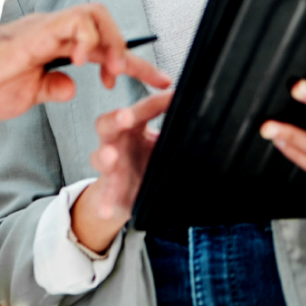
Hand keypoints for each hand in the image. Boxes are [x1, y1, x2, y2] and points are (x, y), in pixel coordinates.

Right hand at [0, 4, 171, 120]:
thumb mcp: (26, 95)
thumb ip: (50, 87)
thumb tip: (72, 86)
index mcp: (52, 45)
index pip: (102, 48)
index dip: (135, 65)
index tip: (159, 83)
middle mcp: (52, 31)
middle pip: (106, 24)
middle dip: (131, 52)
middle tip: (133, 81)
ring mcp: (44, 28)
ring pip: (96, 15)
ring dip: (113, 43)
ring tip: (113, 73)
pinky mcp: (35, 32)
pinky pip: (75, 21)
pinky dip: (88, 39)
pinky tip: (83, 62)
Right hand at [72, 90, 173, 251]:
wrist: (132, 190)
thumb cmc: (147, 159)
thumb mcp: (164, 142)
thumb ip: (177, 130)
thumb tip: (205, 115)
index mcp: (133, 126)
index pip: (142, 109)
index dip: (155, 102)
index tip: (173, 96)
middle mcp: (117, 141)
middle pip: (108, 123)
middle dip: (116, 118)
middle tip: (125, 117)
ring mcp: (110, 165)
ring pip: (100, 156)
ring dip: (105, 156)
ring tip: (112, 156)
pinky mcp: (109, 188)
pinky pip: (105, 194)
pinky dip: (105, 202)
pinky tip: (106, 210)